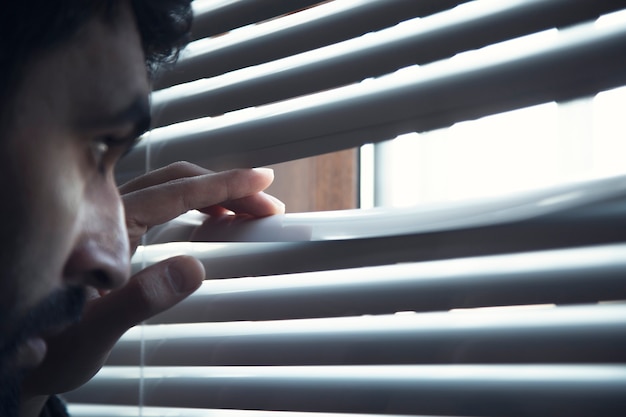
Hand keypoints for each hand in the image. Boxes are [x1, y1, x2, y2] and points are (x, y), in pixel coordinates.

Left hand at [19, 162, 283, 411]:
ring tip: (245, 210)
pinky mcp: (113, 233)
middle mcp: (106, 215)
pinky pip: (162, 204)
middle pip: (176, 182)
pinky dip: (194, 205)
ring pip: (169, 189)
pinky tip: (210, 219)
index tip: (260, 182)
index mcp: (103, 229)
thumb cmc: (49, 348)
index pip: (174, 193)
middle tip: (265, 205)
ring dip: (212, 194)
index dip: (221, 185)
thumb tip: (193, 268)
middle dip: (225, 188)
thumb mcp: (91, 334)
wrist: (15, 356)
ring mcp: (109, 221)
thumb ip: (137, 301)